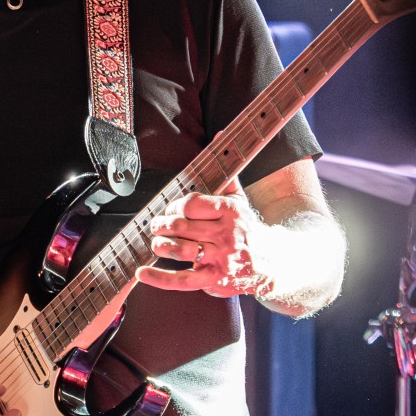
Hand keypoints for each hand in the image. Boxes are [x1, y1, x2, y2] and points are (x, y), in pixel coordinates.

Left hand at [135, 180, 272, 297]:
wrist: (271, 263)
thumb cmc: (247, 231)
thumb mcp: (241, 201)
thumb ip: (225, 175)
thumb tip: (220, 136)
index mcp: (230, 211)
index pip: (190, 204)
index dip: (174, 207)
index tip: (170, 210)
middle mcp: (225, 234)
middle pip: (180, 226)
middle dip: (161, 225)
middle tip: (158, 226)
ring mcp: (220, 258)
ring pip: (178, 249)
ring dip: (160, 245)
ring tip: (158, 243)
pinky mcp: (214, 279)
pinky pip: (182, 279)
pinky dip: (159, 278)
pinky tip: (144, 273)